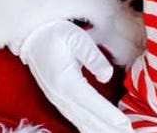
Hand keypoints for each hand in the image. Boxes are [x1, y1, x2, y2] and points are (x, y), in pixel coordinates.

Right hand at [10, 19, 131, 132]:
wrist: (32, 37)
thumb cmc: (55, 34)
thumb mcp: (76, 37)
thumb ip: (93, 56)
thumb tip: (107, 75)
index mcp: (66, 80)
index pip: (91, 102)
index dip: (108, 114)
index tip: (124, 123)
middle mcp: (61, 96)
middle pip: (88, 118)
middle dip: (109, 128)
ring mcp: (59, 100)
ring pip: (82, 122)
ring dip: (101, 131)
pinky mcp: (59, 100)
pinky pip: (76, 119)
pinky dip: (89, 128)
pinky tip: (100, 132)